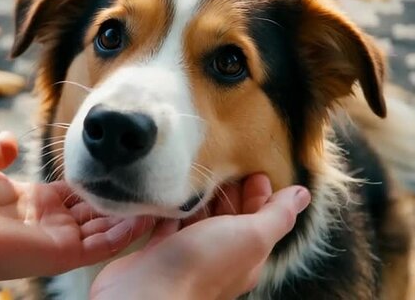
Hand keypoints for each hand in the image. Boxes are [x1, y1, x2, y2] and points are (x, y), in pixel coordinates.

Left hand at [0, 131, 152, 281]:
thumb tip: (10, 139)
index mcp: (32, 203)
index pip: (74, 195)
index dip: (97, 183)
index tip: (120, 168)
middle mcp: (48, 223)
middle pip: (95, 212)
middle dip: (120, 199)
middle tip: (151, 182)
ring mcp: (56, 239)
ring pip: (105, 230)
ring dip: (132, 216)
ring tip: (160, 198)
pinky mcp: (62, 254)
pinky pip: (104, 245)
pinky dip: (127, 232)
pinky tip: (148, 215)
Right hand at [90, 175, 310, 299]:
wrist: (147, 291)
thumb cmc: (202, 265)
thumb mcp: (252, 235)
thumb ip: (277, 215)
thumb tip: (304, 195)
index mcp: (246, 255)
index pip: (260, 220)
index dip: (261, 195)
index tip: (256, 170)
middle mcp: (217, 255)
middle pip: (229, 218)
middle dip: (231, 192)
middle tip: (227, 163)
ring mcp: (186, 253)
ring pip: (198, 219)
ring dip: (200, 197)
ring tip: (198, 170)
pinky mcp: (158, 250)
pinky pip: (168, 224)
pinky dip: (171, 207)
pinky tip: (170, 191)